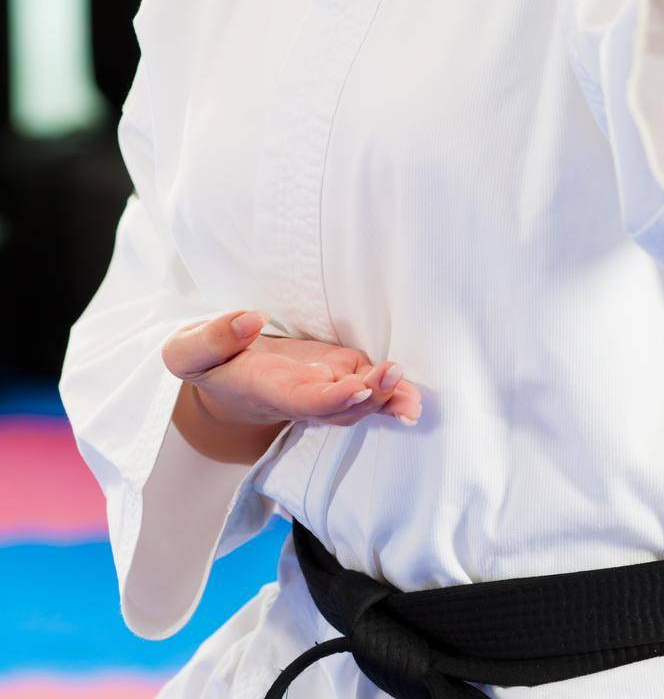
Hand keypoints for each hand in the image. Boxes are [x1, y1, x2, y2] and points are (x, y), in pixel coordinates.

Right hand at [161, 310, 421, 429]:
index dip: (331, 398)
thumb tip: (249, 319)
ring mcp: (321, 387)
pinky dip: (389, 390)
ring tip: (411, 393)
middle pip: (340, 408)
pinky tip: (411, 392)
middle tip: (394, 375)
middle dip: (369, 397)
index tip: (356, 386)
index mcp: (268, 391)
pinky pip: (364, 385)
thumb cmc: (207, 363)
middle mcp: (301, 397)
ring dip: (386, 397)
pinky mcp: (334, 372)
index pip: (303, 401)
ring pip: (357, 401)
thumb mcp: (189, 351)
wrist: (220, 378)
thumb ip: (213, 338)